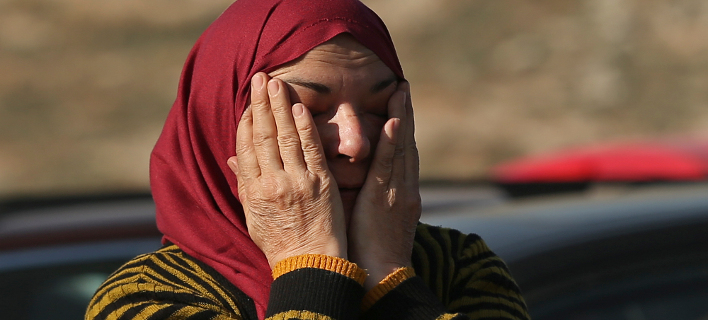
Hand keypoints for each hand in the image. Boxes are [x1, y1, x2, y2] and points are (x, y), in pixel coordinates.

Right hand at [227, 72, 347, 268]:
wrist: (308, 264)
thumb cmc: (280, 243)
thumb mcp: (253, 216)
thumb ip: (244, 184)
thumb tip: (231, 160)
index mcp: (252, 190)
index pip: (246, 147)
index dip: (247, 121)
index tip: (249, 102)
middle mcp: (271, 183)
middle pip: (263, 136)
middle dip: (260, 104)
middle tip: (259, 78)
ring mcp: (297, 181)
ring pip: (285, 137)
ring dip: (280, 107)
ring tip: (275, 84)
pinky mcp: (320, 183)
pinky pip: (311, 150)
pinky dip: (304, 127)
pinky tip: (299, 107)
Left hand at [347, 82, 420, 289]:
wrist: (383, 277)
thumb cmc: (372, 254)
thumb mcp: (373, 220)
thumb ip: (368, 198)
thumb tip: (352, 184)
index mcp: (400, 194)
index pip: (401, 154)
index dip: (401, 129)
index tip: (398, 107)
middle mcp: (404, 188)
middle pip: (406, 143)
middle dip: (405, 114)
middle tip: (403, 87)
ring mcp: (399, 192)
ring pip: (401, 147)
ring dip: (401, 117)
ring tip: (401, 91)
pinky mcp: (387, 198)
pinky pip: (390, 165)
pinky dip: (393, 142)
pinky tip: (393, 121)